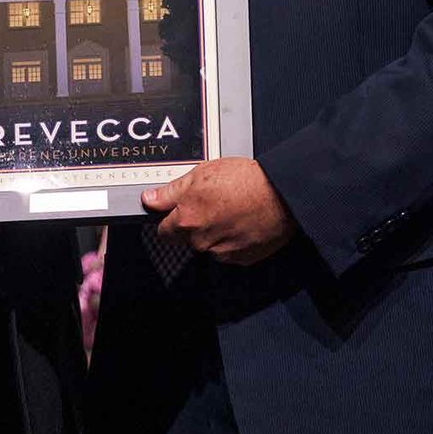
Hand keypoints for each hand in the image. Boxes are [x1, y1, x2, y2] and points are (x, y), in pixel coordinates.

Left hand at [141, 158, 295, 265]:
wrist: (282, 194)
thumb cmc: (246, 181)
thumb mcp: (201, 174)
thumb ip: (171, 191)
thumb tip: (150, 200)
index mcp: (187, 220)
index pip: (163, 231)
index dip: (170, 220)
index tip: (176, 213)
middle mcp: (201, 241)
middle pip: (185, 239)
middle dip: (192, 226)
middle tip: (210, 206)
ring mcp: (222, 252)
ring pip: (208, 246)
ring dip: (213, 233)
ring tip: (231, 211)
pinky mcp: (241, 259)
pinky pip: (228, 252)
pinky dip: (232, 241)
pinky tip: (241, 222)